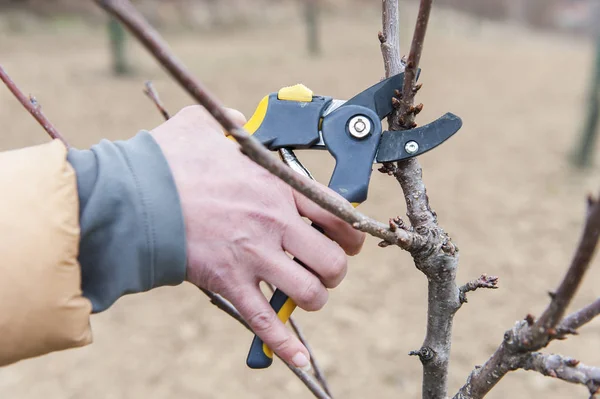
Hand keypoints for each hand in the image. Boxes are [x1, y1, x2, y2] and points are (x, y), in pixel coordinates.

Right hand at [150, 105, 364, 369]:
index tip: (347, 238)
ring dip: (313, 298)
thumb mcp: (205, 127)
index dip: (351, 232)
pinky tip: (299, 357)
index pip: (338, 214)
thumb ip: (231, 123)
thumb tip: (237, 119)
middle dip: (335, 269)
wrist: (134, 196)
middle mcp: (275, 224)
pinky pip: (265, 321)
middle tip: (324, 267)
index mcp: (277, 187)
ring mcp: (255, 257)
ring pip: (310, 293)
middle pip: (333, 261)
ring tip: (303, 292)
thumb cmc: (168, 161)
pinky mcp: (229, 283)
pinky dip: (285, 343)